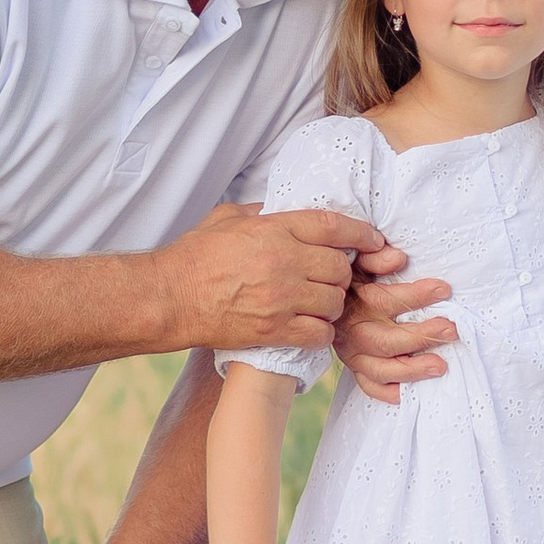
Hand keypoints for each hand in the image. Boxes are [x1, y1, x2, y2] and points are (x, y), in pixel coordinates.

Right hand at [156, 202, 384, 352]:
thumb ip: (264, 212)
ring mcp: (281, 298)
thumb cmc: (194, 256)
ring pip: (334, 302)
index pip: (334, 226)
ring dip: (331, 303)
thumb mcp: (229, 218)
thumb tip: (287, 210)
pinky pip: (319, 333)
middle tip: (331, 277)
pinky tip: (309, 326)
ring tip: (318, 303)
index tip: (374, 240)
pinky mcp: (274, 330)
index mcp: (274, 229)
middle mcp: (284, 262)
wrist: (169, 298)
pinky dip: (320, 331)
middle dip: (342, 273)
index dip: (361, 233)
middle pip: (340, 267)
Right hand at [336, 240, 457, 404]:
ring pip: (380, 368)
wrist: (315, 295)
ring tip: (441, 366)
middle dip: (420, 337)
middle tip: (450, 330)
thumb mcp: (355, 258)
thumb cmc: (347, 274)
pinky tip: (408, 394)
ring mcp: (351, 353)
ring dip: (411, 369)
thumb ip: (374, 257)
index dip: (415, 296)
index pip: (385, 301)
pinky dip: (387, 392)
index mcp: (353, 301)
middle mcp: (351, 331)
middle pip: (386, 341)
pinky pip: (368, 386)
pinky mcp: (353, 368)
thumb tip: (398, 258)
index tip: (444, 290)